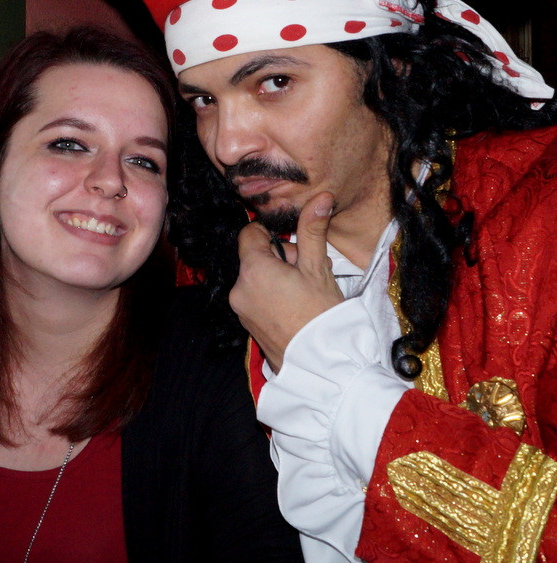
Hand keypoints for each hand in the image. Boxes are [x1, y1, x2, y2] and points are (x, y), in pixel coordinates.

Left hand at [231, 192, 343, 371]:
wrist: (323, 365)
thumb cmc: (321, 315)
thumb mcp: (318, 267)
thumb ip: (313, 230)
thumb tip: (320, 198)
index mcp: (252, 270)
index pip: (250, 233)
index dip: (274, 234)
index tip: (296, 245)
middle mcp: (239, 288)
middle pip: (255, 257)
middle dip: (282, 258)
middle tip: (308, 271)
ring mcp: (241, 310)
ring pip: (257, 278)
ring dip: (279, 278)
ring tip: (306, 292)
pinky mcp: (247, 326)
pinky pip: (257, 298)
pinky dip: (273, 296)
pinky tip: (297, 307)